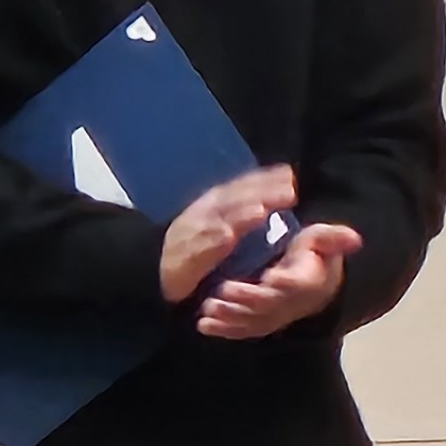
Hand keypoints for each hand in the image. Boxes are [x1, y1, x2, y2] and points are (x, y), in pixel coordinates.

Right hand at [160, 166, 296, 302]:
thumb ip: (244, 212)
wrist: (156, 271)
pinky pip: (197, 250)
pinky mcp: (182, 259)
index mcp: (213, 205)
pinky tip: (227, 238)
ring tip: (260, 210)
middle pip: (233, 200)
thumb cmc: (197, 247)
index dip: (264, 180)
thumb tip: (278, 195)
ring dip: (239, 215)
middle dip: (260, 193)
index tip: (289, 175)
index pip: (241, 187)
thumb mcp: (221, 224)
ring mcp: (191, 235)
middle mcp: (202, 215)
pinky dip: (211, 243)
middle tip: (288, 191)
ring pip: (216, 221)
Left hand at [198, 222, 360, 339]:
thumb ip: (333, 239)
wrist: (312, 286)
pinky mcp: (259, 325)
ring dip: (230, 316)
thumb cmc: (313, 256)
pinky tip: (203, 324)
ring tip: (208, 307)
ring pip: (253, 320)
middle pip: (270, 305)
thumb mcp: (322, 241)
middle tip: (223, 290)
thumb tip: (355, 239)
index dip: (286, 283)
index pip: (299, 284)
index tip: (271, 277)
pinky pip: (242, 331)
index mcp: (309, 282)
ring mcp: (274, 317)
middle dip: (247, 299)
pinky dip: (223, 330)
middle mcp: (292, 304)